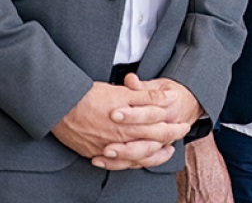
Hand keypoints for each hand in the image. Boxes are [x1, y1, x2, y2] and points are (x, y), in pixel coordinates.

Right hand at [52, 80, 186, 169]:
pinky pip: (118, 165)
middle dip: (170, 138)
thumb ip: (146, 96)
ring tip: (166, 151)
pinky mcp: (96, 154)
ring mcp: (109, 148)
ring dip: (155, 155)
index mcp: (131, 120)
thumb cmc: (92, 95)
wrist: (62, 108)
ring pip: (138, 157)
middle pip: (153, 141)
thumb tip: (167, 97)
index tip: (184, 124)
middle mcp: (122, 137)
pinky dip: (131, 163)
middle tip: (181, 135)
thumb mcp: (122, 91)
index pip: (159, 125)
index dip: (174, 125)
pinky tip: (138, 160)